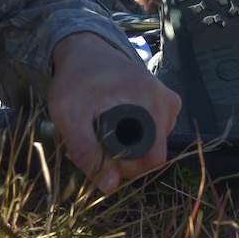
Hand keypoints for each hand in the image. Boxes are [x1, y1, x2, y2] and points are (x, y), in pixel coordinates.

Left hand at [47, 31, 181, 191]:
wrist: (84, 50)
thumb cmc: (75, 80)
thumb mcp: (69, 116)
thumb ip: (87, 152)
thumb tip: (110, 187)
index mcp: (150, 102)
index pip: (153, 159)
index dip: (127, 167)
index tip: (101, 155)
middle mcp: (167, 101)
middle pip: (154, 153)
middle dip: (125, 157)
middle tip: (95, 142)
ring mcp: (168, 100)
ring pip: (154, 144)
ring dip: (128, 146)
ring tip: (101, 129)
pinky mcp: (165, 101)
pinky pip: (155, 132)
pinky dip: (135, 135)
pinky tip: (114, 123)